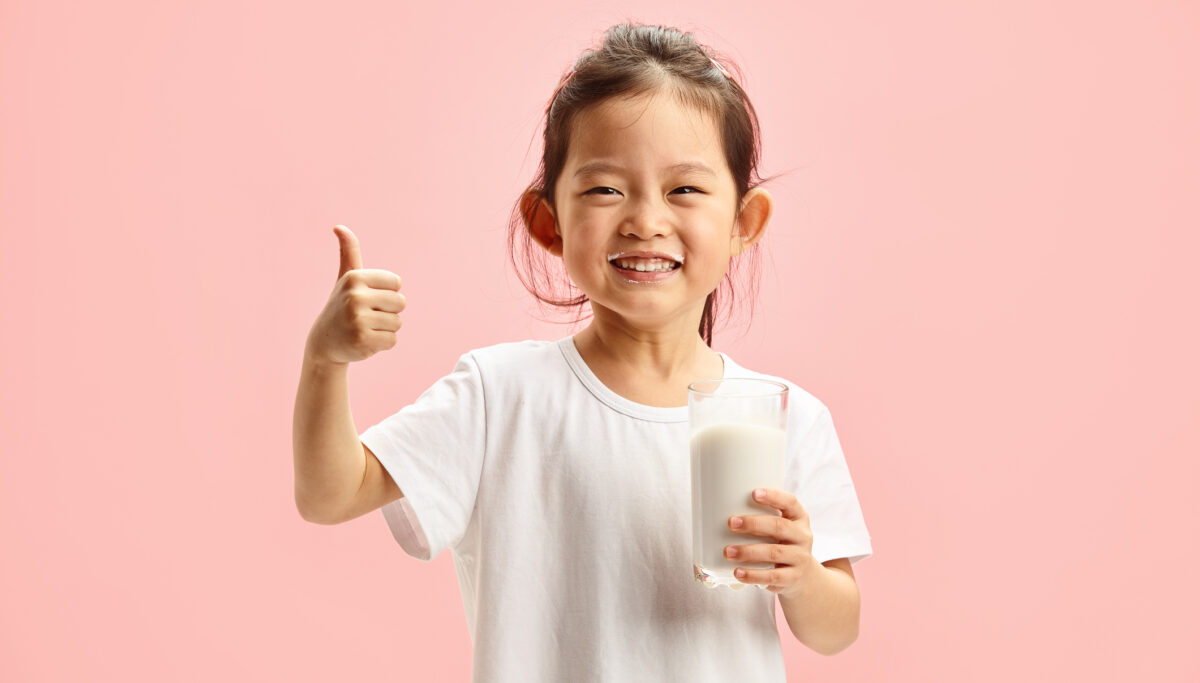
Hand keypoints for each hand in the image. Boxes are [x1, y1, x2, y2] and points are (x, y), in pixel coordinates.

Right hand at [305, 225, 406, 365]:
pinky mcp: (362, 339)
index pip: (396, 283)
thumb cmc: (342, 306)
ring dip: (385, 328)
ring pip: (397, 323)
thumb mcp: (346, 278)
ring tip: (364, 328)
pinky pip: (392, 340)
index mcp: (355, 277)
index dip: (388, 293)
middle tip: (367, 316)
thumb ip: (349, 252)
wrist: (324, 342)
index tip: (369, 299)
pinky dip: (383, 344)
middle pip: (401, 303)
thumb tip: (339, 227)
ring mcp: (358, 318)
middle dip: (389, 312)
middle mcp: (355, 295)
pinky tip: (365, 341)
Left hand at [725, 488, 818, 596]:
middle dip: (753, 524)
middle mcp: (802, 536)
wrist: (803, 575)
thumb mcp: (780, 528)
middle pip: (779, 526)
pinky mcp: (793, 578)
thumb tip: (721, 507)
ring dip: (748, 551)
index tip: (753, 493)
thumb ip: (761, 518)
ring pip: (774, 552)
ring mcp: (800, 558)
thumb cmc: (781, 543)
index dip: (773, 496)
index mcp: (799, 518)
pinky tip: (738, 572)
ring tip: (728, 551)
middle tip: (731, 522)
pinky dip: (753, 575)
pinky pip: (772, 576)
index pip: (790, 502)